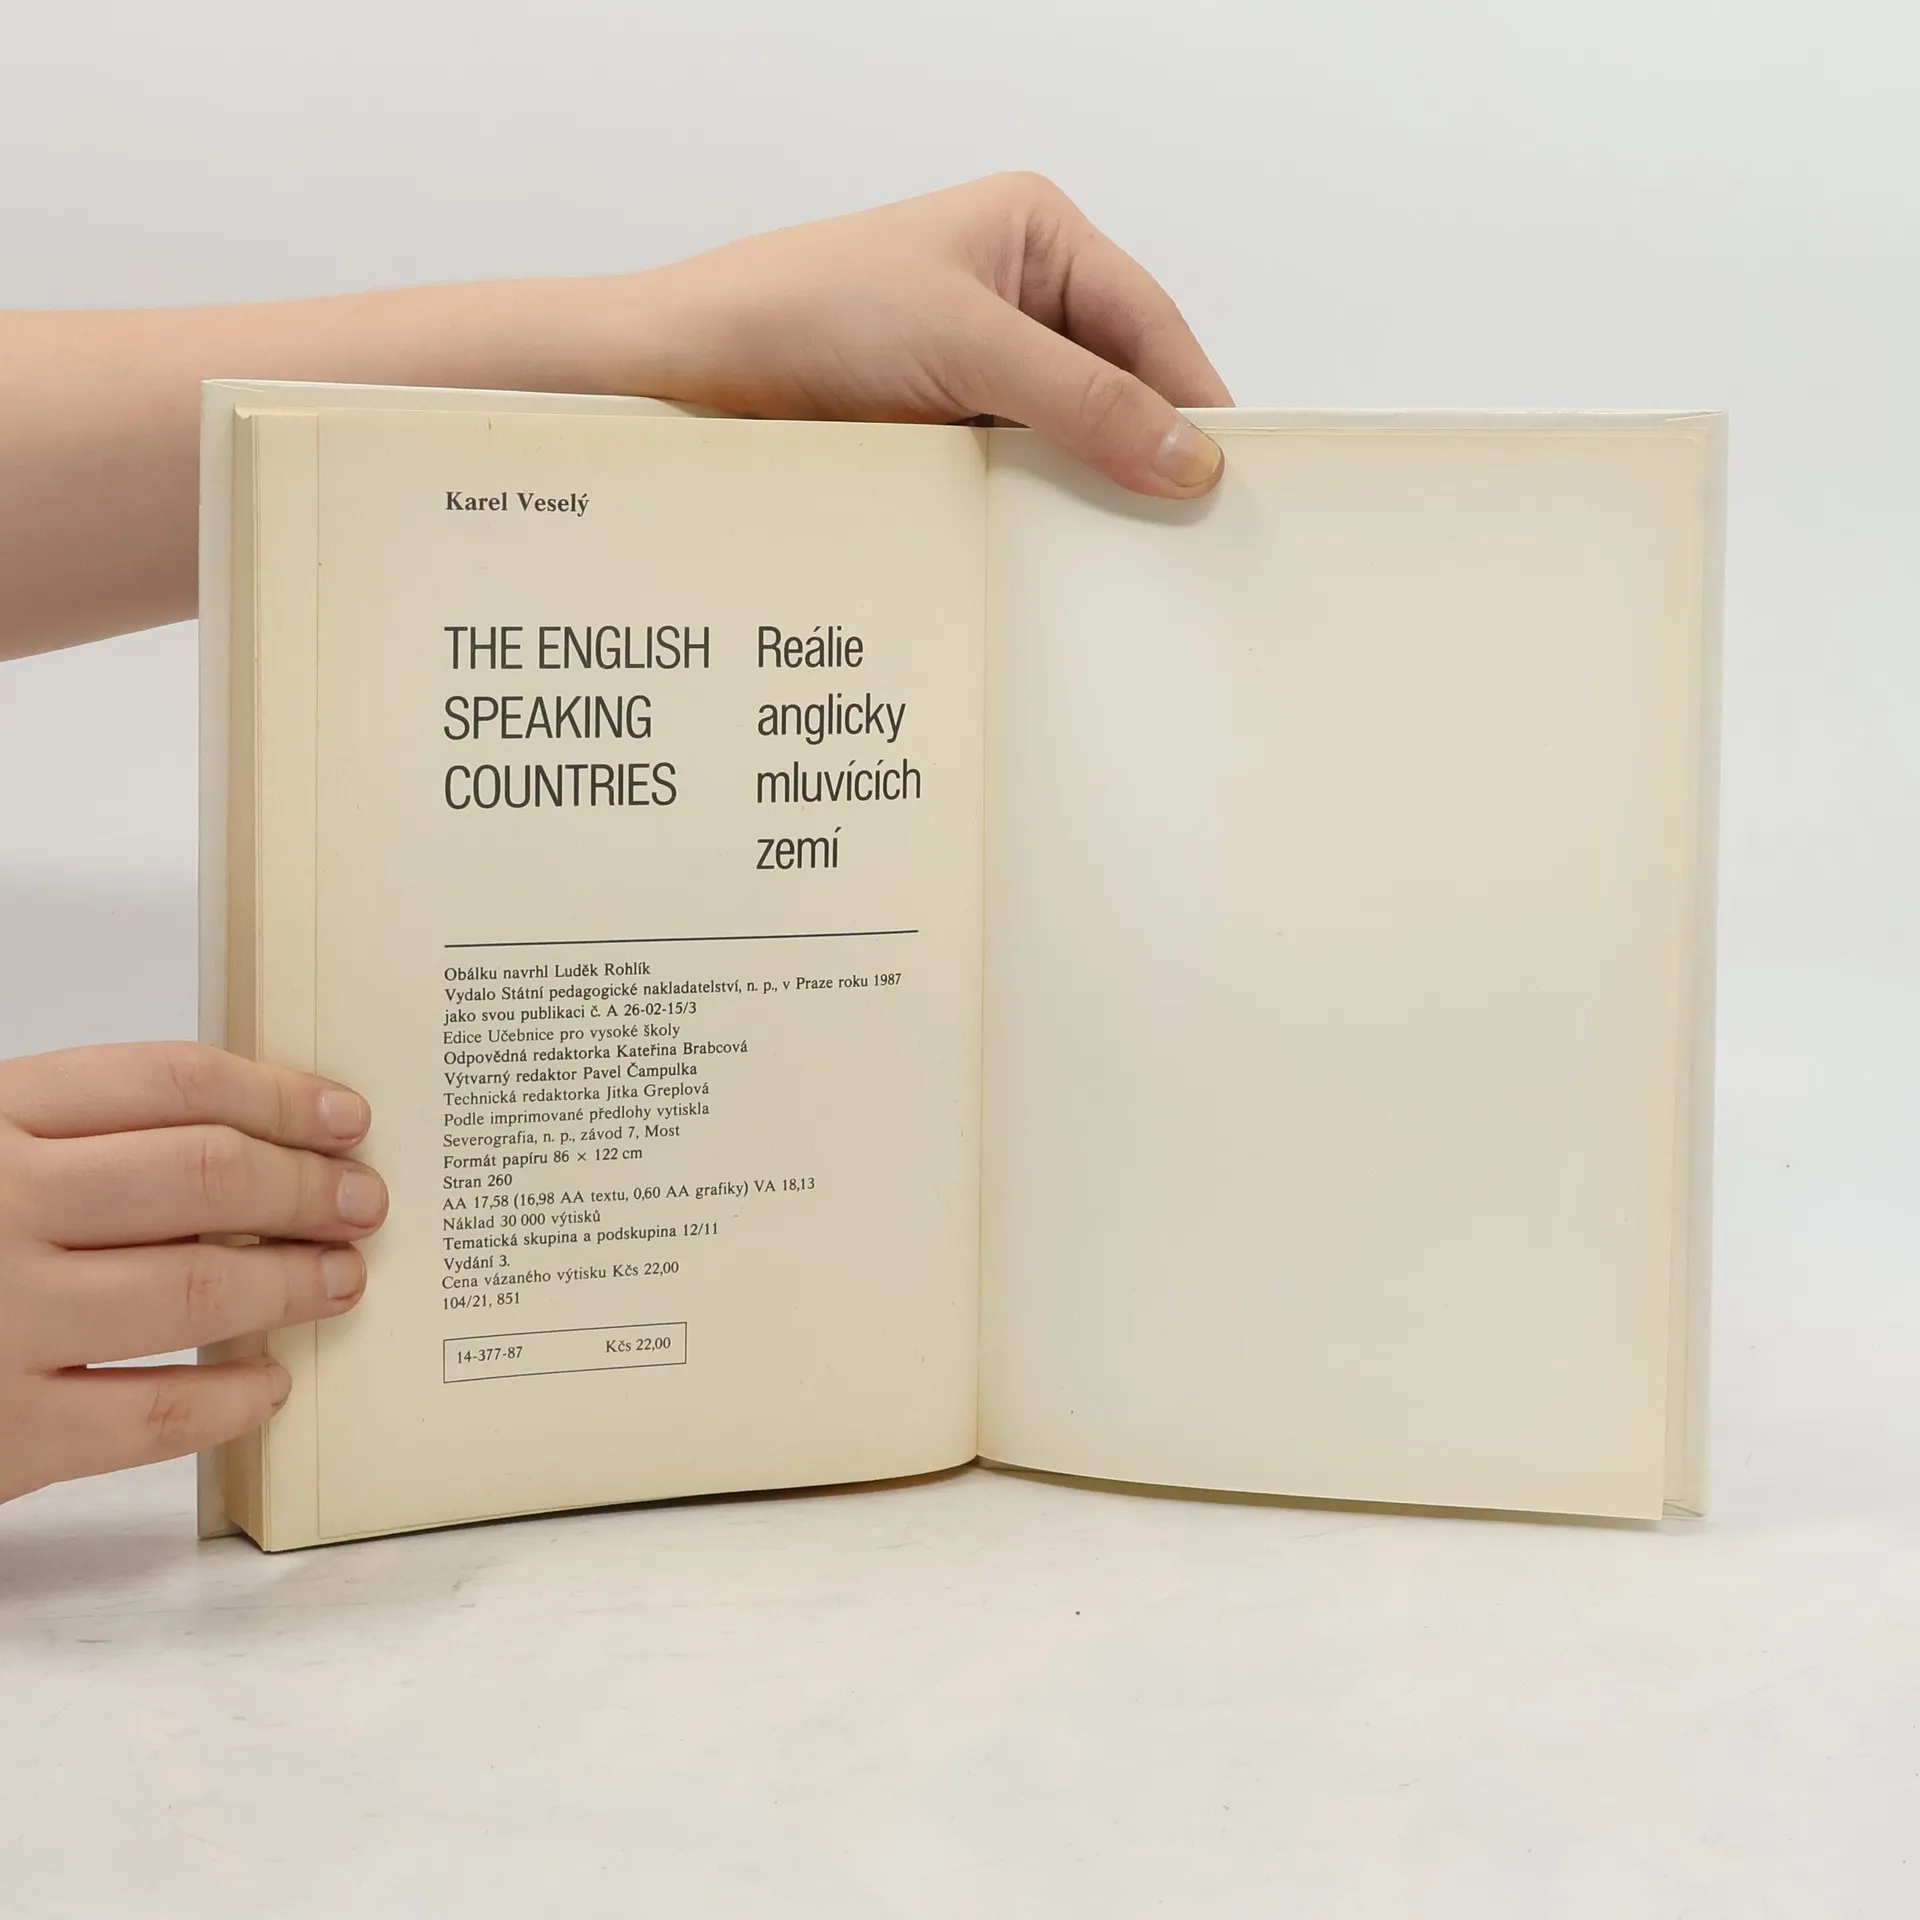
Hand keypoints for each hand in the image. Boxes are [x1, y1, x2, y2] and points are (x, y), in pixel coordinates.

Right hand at [0, 1042, 386, 1502]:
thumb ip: (80, 1137)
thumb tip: (254, 1140)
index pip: (171, 1081)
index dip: (281, 1096)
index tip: (345, 1119)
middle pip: (205, 1174)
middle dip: (308, 1187)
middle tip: (362, 1204)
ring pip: (199, 1286)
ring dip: (293, 1283)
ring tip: (338, 1282)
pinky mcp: (3, 1435)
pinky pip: (156, 1417)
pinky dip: (233, 1399)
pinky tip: (266, 1383)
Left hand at [623, 172, 1234, 497]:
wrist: (688, 372)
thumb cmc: (806, 313)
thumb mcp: (968, 347)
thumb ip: (1087, 402)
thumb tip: (1190, 455)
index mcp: (1035, 236)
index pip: (1149, 323)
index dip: (1194, 398)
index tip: (1233, 475)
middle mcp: (1014, 295)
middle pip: (1118, 383)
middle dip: (1146, 450)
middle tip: (1189, 532)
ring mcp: (978, 366)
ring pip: (1069, 435)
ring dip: (1087, 490)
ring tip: (1126, 554)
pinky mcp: (943, 428)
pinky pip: (1018, 472)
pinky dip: (1037, 510)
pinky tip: (1054, 551)